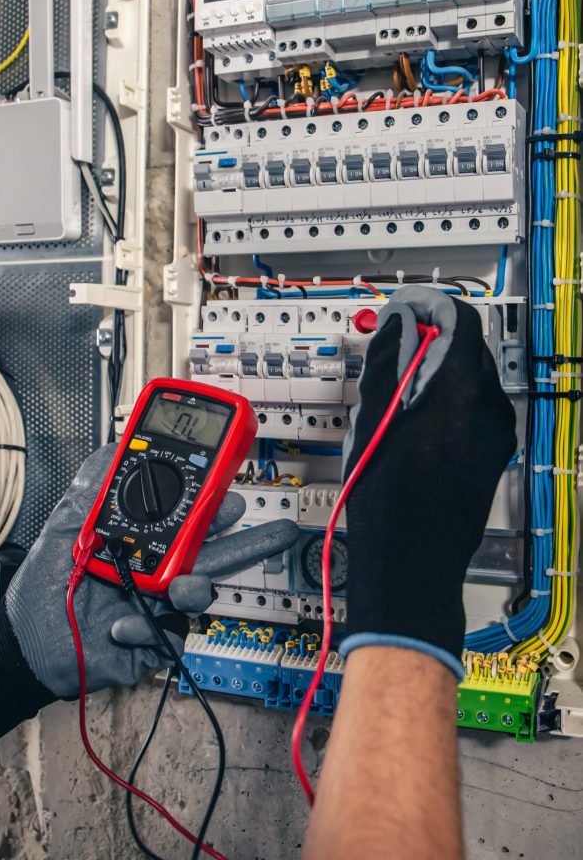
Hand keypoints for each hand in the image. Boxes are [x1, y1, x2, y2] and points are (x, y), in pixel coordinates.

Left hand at [0, 446, 297, 750]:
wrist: (25, 643)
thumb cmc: (46, 586)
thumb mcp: (64, 527)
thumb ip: (90, 489)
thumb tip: (112, 450)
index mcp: (145, 537)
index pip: (188, 515)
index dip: (212, 501)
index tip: (228, 485)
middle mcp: (159, 569)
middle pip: (213, 552)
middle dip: (249, 541)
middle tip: (274, 531)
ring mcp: (159, 605)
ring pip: (199, 593)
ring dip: (195, 588)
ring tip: (179, 587)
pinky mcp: (152, 639)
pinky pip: (167, 633)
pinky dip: (144, 626)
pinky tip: (118, 622)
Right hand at [341, 286, 516, 676]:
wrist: (411, 562)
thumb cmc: (389, 500)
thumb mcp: (373, 418)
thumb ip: (389, 360)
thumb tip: (397, 324)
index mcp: (462, 391)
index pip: (458, 318)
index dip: (427, 306)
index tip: (402, 310)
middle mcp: (489, 409)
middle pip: (466, 347)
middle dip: (430, 339)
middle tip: (392, 347)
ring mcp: (496, 435)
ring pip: (470, 378)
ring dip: (436, 371)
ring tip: (394, 393)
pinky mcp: (492, 455)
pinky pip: (473, 409)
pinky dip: (446, 400)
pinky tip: (411, 423)